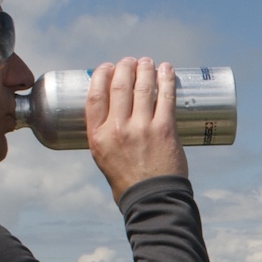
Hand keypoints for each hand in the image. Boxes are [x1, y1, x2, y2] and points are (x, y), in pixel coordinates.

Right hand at [87, 57, 187, 199]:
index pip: (95, 95)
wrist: (152, 200)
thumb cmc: (128, 181)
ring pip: (143, 87)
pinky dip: (166, 79)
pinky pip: (166, 97)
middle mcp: (117, 129)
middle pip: (120, 85)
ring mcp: (142, 128)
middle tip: (131, 62)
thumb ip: (106, 134)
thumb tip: (114, 109)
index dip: (101, 75)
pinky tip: (167, 70)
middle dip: (126, 67)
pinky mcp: (165, 129)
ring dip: (146, 69)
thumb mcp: (104, 157)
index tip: (107, 67)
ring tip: (149, 62)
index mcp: (98, 136)